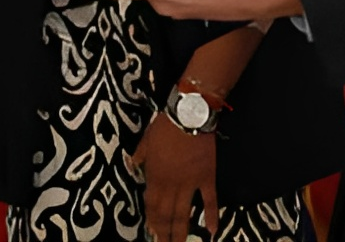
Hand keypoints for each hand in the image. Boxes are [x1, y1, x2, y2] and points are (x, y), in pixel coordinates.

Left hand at [135, 113, 217, 241]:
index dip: (151, 221)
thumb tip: (133, 166)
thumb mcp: (146, 140)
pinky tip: (211, 232)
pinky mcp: (207, 178)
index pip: (151, 205)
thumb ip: (139, 156)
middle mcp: (171, 184)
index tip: (152, 234)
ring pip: (185, 214)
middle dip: (165, 234)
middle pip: (166, 215)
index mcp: (155, 176)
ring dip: (182, 232)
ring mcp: (191, 183)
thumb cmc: (166, 126)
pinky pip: (210, 201)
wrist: (190, 115)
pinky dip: (211, 217)